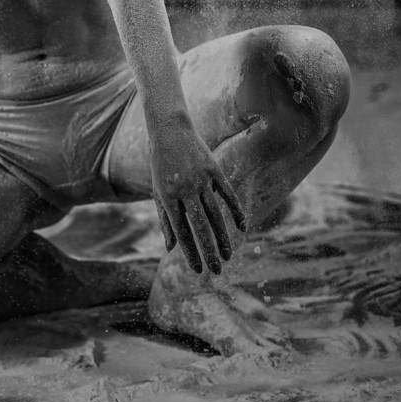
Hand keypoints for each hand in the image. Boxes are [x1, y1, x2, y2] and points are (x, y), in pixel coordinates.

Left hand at [148, 120, 246, 274]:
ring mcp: (201, 179)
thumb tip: (170, 249)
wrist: (170, 130)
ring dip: (223, 236)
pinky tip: (242, 227)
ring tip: (228, 255)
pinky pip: (228, 194)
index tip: (197, 270)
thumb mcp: (158, 192)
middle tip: (217, 271)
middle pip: (200, 226)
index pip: (181, 231)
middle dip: (209, 250)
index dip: (190, 252)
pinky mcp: (214, 170)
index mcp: (168, 197)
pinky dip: (236, 211)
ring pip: (216, 214)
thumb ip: (165, 220)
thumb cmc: (161, 164)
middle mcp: (185, 190)